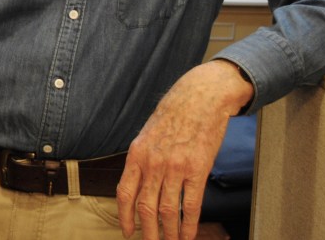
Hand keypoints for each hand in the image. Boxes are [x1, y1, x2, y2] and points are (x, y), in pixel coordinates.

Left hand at [116, 60, 252, 239]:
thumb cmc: (174, 115)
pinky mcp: (197, 169)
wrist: (200, 98)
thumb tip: (138, 187)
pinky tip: (188, 235)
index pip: (125, 192)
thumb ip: (143, 160)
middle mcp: (153, 162)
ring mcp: (175, 167)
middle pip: (146, 207)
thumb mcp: (148, 135)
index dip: (124, 217)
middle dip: (147, 232)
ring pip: (168, 210)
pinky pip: (191, 204)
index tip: (127, 232)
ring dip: (169, 233)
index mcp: (137, 154)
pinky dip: (189, 224)